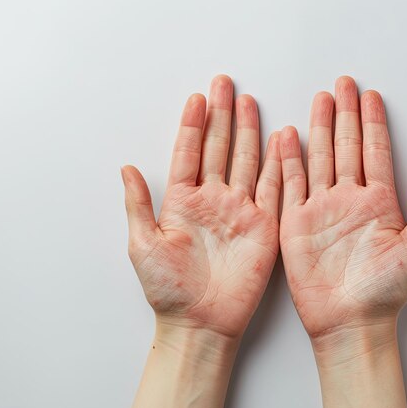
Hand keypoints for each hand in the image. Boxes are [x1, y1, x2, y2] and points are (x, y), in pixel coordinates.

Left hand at [121, 75, 281, 338]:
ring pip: (246, 162)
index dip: (193, 125)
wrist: (201, 322)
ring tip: (249, 103)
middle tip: (225, 85)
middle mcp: (212, 200)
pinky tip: (280, 141)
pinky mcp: (264, 226)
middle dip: (222, 117)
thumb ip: (138, 204)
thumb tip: (126, 167)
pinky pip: (273, 189)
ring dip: (248, 133)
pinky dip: (278, 165)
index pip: (189, 153)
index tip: (197, 98)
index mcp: (182, 202)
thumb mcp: (143, 244)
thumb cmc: (168, 290)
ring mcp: (240, 211)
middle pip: (219, 149)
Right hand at [279, 76, 406, 338]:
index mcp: (379, 203)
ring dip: (320, 129)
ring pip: (320, 158)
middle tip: (343, 85)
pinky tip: (288, 137)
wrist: (350, 321)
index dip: (373, 123)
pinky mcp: (296, 222)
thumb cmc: (385, 292)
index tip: (372, 96)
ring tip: (320, 100)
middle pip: (347, 147)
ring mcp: (322, 209)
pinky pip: (291, 185)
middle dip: (346, 114)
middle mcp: (350, 200)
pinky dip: (289, 160)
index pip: (375, 152)